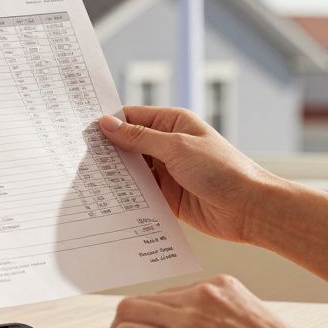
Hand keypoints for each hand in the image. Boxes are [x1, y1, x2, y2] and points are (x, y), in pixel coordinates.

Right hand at [98, 106, 284, 243]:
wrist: (250, 209)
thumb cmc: (223, 169)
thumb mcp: (177, 148)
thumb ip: (139, 138)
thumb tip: (107, 124)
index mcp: (173, 123)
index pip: (132, 118)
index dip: (108, 123)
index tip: (82, 131)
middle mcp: (167, 146)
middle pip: (128, 145)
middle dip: (107, 151)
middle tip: (77, 157)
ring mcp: (167, 172)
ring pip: (132, 171)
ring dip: (115, 176)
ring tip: (85, 179)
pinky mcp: (167, 197)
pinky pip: (140, 194)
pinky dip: (126, 196)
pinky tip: (107, 200)